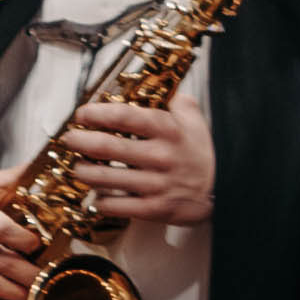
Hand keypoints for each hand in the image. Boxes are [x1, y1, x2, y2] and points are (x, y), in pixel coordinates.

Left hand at [59, 88, 219, 230]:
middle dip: (79, 141)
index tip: (81, 114)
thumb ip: (179, 103)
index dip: (96, 114)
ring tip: (77, 167)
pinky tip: (97, 196)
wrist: (230, 190)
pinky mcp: (155, 209)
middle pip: (106, 147)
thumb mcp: (197, 121)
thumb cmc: (207, 155)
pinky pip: (117, 206)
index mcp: (167, 131)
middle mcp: (159, 156)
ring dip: (84, 172)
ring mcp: (156, 184)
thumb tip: (167, 90)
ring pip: (105, 178)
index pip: (123, 117)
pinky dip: (101, 201)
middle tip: (70, 139)